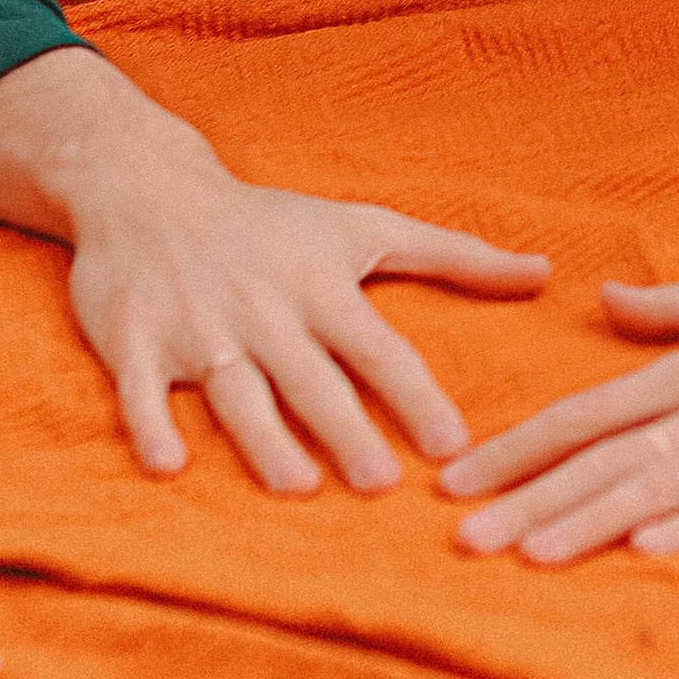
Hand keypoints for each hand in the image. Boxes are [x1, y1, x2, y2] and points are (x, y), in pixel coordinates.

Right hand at [0, 48, 550, 493]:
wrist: (151, 191)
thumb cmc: (273, 221)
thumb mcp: (366, 227)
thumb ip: (456, 257)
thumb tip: (545, 274)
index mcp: (321, 288)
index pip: (380, 350)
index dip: (417, 398)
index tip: (455, 447)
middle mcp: (265, 311)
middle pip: (312, 380)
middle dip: (347, 430)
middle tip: (382, 485)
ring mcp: (197, 328)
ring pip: (235, 391)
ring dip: (264, 439)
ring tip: (298, 487)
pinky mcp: (133, 341)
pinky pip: (142, 390)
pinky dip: (151, 425)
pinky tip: (170, 466)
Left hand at [438, 225, 678, 562]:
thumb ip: (675, 310)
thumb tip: (603, 301)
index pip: (588, 410)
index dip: (519, 447)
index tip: (454, 482)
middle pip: (608, 456)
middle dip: (530, 499)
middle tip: (458, 541)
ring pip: (663, 485)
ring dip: (591, 520)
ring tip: (527, 555)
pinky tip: (650, 550)